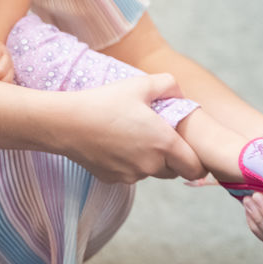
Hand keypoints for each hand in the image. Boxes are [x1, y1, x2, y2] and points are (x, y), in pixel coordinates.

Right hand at [60, 73, 205, 183]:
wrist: (66, 123)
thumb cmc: (104, 101)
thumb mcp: (139, 84)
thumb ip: (168, 85)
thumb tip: (180, 93)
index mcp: (164, 144)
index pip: (195, 169)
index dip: (197, 162)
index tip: (189, 150)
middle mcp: (150, 165)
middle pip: (174, 172)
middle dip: (172, 159)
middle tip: (157, 136)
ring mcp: (131, 175)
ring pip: (150, 172)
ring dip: (149, 161)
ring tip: (132, 136)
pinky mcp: (113, 179)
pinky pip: (129, 174)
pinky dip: (127, 163)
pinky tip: (114, 143)